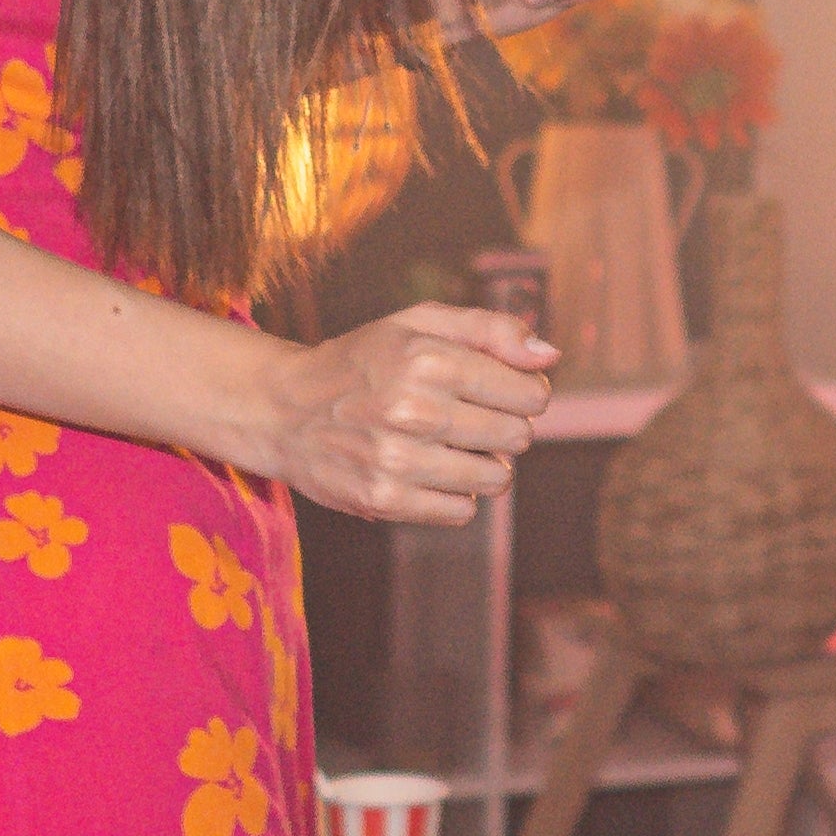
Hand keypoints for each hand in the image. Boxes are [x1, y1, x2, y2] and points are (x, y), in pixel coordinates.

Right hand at [266, 299, 552, 523]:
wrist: (284, 409)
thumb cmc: (365, 361)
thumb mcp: (419, 324)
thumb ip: (491, 330)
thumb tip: (550, 356)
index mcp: (428, 358)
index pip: (530, 394)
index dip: (525, 394)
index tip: (501, 392)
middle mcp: (413, 409)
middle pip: (517, 438)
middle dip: (506, 429)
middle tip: (470, 419)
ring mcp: (396, 459)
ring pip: (495, 479)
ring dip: (484, 465)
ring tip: (449, 446)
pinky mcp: (383, 499)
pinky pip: (461, 511)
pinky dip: (456, 495)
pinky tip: (429, 471)